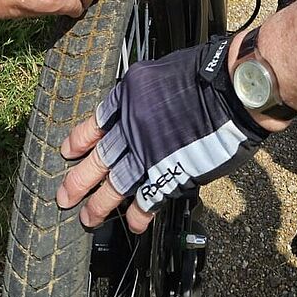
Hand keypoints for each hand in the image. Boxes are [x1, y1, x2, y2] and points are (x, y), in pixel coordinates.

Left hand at [56, 35, 267, 232]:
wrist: (232, 89)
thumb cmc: (207, 73)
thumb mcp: (162, 72)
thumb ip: (146, 95)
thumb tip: (140, 111)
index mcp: (129, 95)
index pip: (97, 122)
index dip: (81, 140)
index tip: (68, 152)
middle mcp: (133, 125)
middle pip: (99, 158)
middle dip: (79, 180)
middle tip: (65, 197)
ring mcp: (150, 151)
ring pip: (116, 183)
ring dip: (101, 204)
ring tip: (88, 218)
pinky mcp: (171, 172)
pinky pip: (148, 198)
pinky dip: (138, 214)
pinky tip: (132, 224)